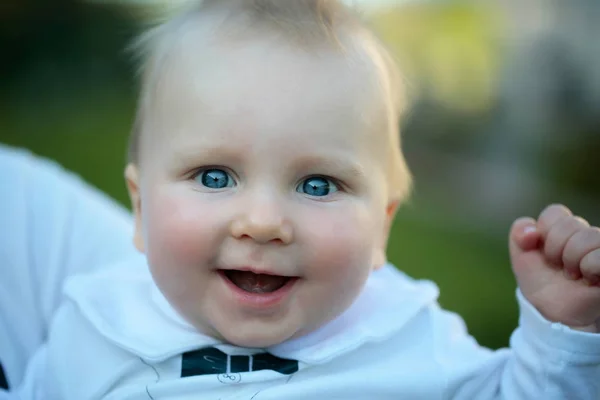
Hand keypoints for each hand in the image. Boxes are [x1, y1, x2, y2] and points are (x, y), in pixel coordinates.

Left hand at [510, 204, 599, 332]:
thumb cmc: (541, 285)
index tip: (543, 253)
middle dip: (556, 249)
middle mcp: (587, 236)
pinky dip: (589, 267)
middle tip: (559, 267)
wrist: (554, 316)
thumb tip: (530, 231)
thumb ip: (520, 235)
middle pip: (572, 223)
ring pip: (589, 236)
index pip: (556, 212)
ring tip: (574, 275)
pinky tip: (588, 279)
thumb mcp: (522, 258)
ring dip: (572, 260)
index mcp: (565, 230)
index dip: (544, 232)